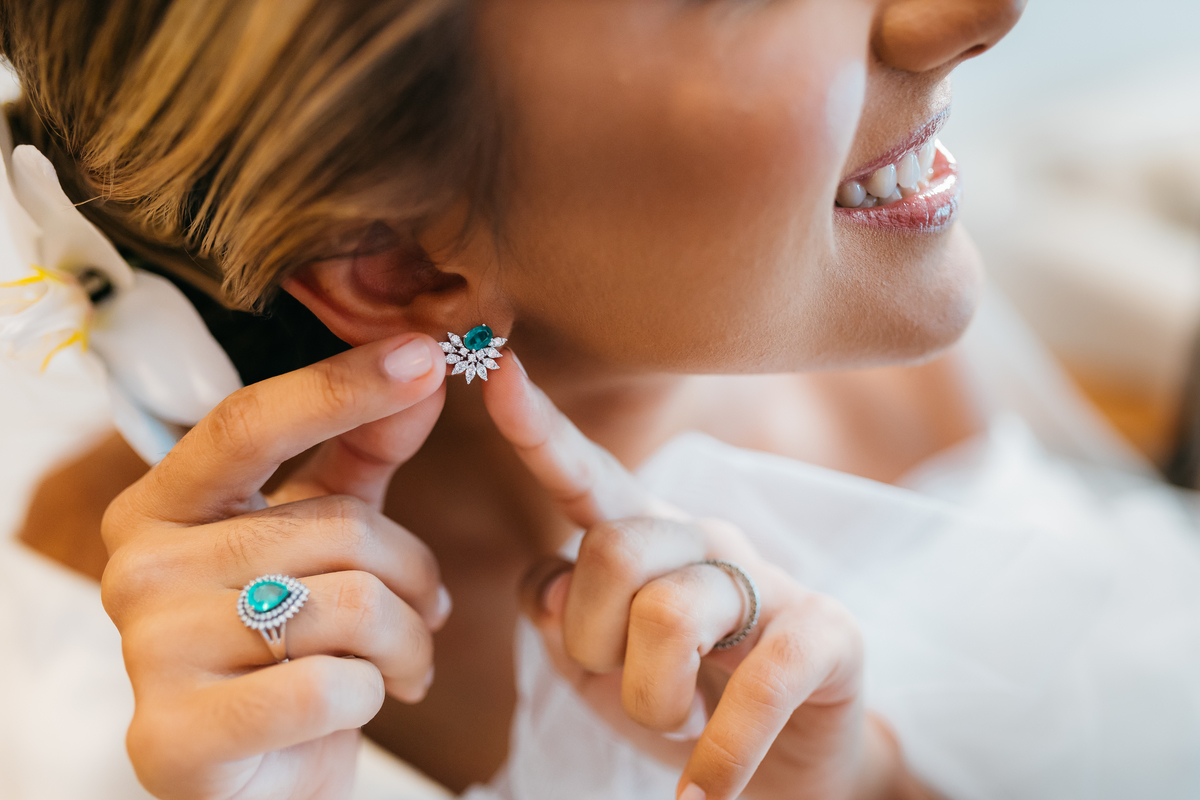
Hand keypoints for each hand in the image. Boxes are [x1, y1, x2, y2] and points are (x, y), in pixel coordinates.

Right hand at [101, 334, 449, 799]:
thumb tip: (419, 363)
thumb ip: (361, 452)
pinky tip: (361, 705)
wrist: (253, 778)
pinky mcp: (172, 738)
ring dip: (408, 639)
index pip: (248, 424)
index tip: (427, 354)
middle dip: (414, 572)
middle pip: (334, 528)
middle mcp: (134, 570)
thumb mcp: (322, 540)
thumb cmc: (287, 648)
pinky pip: (329, 687)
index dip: (341, 385)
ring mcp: (146, 654)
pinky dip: (372, 695)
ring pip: (348, 606)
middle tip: (433, 608)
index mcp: (159, 508)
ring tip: (404, 663)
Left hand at [483, 355, 931, 799]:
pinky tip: (704, 788)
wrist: (787, 765)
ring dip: (651, 701)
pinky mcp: (825, 633)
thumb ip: (561, 614)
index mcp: (643, 537)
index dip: (539, 427)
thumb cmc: (682, 699)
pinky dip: (718, 752)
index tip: (496, 367)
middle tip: (622, 684)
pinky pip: (757, 684)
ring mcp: (769, 581)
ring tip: (673, 726)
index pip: (584, 475)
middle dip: (593, 642)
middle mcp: (703, 540)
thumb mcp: (598, 665)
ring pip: (669, 615)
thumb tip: (552, 590)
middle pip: (612, 549)